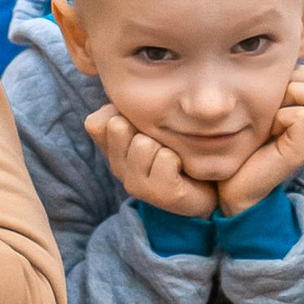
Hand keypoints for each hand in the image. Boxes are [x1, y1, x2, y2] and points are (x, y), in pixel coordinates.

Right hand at [83, 106, 216, 218]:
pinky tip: (183, 168)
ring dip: (164, 143)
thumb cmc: (174, 142)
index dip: (121, 113)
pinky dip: (179, 158)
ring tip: (175, 154)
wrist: (208, 181)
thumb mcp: (146, 119)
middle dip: (145, 126)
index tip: (141, 123)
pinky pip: (165, 159)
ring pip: (143, 144)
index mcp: (111, 148)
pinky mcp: (161, 196)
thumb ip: (126, 108)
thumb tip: (117, 118)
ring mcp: (136, 185)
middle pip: (117, 127)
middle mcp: (118, 169)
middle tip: (161, 139)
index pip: (95, 123)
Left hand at [216, 61, 303, 214]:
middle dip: (295, 79)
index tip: (271, 90)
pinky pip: (300, 116)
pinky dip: (282, 115)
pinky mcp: (298, 152)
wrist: (231, 186)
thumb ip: (273, 88)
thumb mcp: (258, 108)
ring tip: (271, 114)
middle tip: (271, 100)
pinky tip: (268, 129)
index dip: (297, 73)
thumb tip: (281, 65)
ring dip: (291, 95)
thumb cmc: (241, 143)